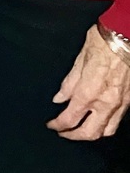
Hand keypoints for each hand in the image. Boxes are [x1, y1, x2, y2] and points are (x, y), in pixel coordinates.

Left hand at [49, 26, 129, 140]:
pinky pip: (117, 121)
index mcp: (88, 93)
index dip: (58, 125)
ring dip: (91, 134)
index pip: (70, 119)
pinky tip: (97, 120)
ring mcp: (120, 104)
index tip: (51, 125)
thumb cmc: (102, 43)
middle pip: (89, 132)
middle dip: (73, 136)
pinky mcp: (129, 101)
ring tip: (79, 130)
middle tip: (62, 132)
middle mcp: (106, 103)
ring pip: (106, 131)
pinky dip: (106, 126)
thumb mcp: (79, 60)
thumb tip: (59, 99)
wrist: (127, 36)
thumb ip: (69, 83)